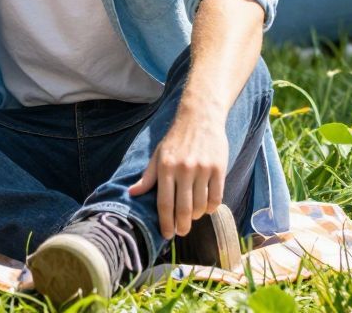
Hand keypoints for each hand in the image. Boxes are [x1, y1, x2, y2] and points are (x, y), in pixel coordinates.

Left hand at [129, 108, 228, 239]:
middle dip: (181, 226)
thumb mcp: (158, 154)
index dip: (165, 222)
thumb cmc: (176, 138)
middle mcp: (184, 169)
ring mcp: (203, 169)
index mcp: (166, 167)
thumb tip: (132, 193)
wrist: (200, 117)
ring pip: (200, 205)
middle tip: (181, 233)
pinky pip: (216, 197)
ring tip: (191, 216)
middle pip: (183, 208)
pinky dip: (211, 208)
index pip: (164, 202)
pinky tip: (206, 208)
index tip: (166, 234)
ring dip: (195, 216)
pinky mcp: (219, 168)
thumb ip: (147, 176)